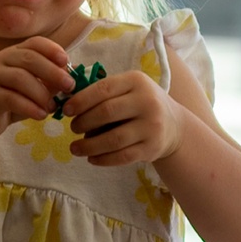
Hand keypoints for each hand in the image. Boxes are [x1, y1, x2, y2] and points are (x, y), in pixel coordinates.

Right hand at [0, 36, 74, 140]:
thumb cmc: (9, 100)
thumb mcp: (32, 89)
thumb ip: (49, 82)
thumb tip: (71, 78)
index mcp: (14, 53)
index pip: (35, 43)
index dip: (52, 50)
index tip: (67, 62)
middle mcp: (2, 60)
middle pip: (30, 58)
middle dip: (53, 72)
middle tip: (69, 86)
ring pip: (20, 78)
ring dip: (41, 93)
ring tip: (52, 107)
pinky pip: (11, 98)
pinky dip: (29, 107)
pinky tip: (40, 115)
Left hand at [63, 68, 184, 167]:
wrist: (174, 126)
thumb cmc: (139, 105)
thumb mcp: (128, 90)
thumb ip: (102, 93)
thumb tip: (68, 104)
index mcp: (136, 81)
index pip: (103, 89)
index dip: (81, 100)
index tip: (66, 111)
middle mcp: (147, 102)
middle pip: (106, 113)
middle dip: (83, 122)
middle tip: (73, 128)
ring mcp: (151, 126)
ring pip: (113, 139)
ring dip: (89, 145)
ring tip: (75, 148)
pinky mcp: (152, 148)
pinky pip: (121, 156)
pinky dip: (102, 159)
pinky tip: (91, 158)